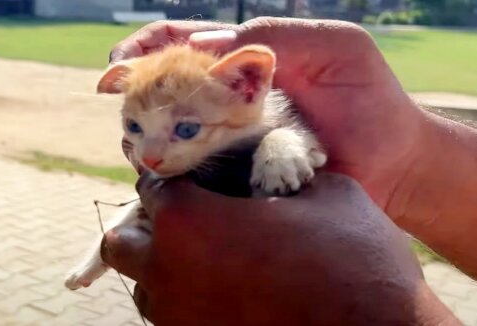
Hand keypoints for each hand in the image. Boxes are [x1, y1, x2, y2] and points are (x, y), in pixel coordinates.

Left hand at [101, 172, 456, 324]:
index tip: (196, 178)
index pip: (152, 185)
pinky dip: (186, 301)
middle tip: (189, 221)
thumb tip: (271, 167)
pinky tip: (228, 290)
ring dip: (163, 267)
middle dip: (145, 228)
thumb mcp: (325, 194)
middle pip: (122, 243)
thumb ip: (281, 173)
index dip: (175, 176)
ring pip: (144, 287)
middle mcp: (169, 273)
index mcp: (191, 222)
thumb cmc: (354, 259)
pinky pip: (173, 319)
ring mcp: (182, 319)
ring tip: (209, 258)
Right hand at [113, 18, 426, 214]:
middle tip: (127, 106)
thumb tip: (207, 48)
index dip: (145, 47)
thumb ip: (278, 35)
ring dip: (143, 134)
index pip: (182, 43)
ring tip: (141, 141)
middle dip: (134, 94)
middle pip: (161, 89)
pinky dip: (168, 173)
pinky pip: (191, 176)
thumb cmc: (371, 101)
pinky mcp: (236, 180)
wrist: (394, 164)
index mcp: (246, 62)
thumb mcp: (337, 49)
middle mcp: (227, 100)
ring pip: (167, 133)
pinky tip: (161, 175)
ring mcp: (228, 141)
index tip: (119, 63)